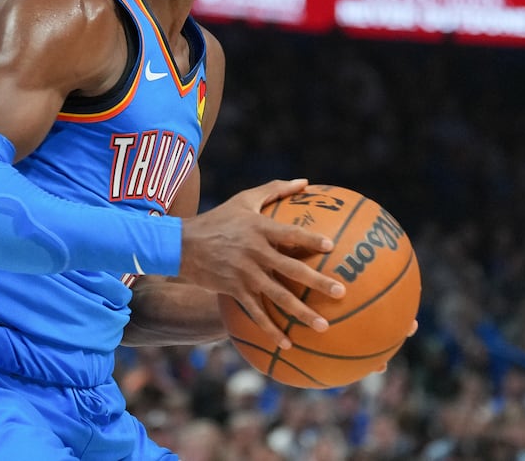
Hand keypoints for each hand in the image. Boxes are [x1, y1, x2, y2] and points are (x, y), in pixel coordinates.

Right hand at [178, 178, 346, 350]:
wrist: (183, 244)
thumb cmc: (220, 218)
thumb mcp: (245, 199)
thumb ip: (275, 189)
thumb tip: (306, 182)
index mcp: (259, 228)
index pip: (290, 234)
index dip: (310, 240)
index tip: (332, 247)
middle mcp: (255, 251)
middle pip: (291, 269)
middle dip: (318, 282)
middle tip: (341, 291)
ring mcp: (245, 273)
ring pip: (278, 296)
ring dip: (302, 312)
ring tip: (323, 326)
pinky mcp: (235, 290)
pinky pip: (256, 313)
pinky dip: (271, 329)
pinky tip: (287, 344)